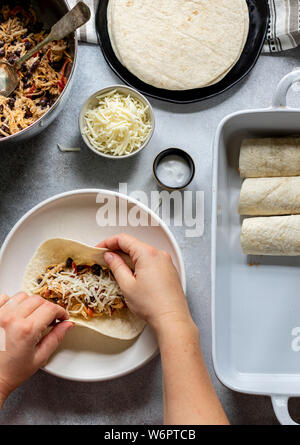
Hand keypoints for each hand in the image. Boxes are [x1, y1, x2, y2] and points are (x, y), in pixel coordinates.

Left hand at [0, 292, 73, 408]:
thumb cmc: (12, 371)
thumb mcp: (40, 357)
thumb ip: (56, 337)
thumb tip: (68, 324)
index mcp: (27, 330)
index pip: (50, 308)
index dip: (60, 312)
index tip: (62, 317)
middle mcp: (12, 319)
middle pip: (38, 300)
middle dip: (47, 308)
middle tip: (48, 320)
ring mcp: (0, 315)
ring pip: (23, 296)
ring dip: (31, 304)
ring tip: (31, 317)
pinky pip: (5, 298)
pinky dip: (13, 302)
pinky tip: (16, 314)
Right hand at [97, 234, 192, 331]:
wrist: (172, 319)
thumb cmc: (153, 305)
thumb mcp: (127, 285)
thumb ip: (116, 266)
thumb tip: (110, 256)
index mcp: (148, 254)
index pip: (123, 239)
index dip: (108, 242)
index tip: (100, 249)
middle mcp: (159, 254)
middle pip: (134, 245)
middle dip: (118, 250)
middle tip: (106, 260)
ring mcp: (166, 262)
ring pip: (143, 253)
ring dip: (129, 258)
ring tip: (119, 270)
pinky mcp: (169, 270)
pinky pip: (152, 261)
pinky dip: (140, 264)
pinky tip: (134, 276)